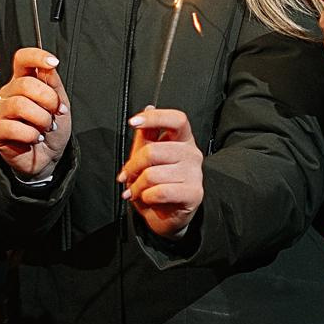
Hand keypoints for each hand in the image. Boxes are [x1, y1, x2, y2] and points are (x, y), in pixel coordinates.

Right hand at [0, 47, 69, 178]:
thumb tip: (49, 65)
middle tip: (56, 114)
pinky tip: (35, 138)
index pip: (22, 59)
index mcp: (24, 81)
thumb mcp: (61, 104)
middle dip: (48, 100)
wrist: (48, 156)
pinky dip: (30, 134)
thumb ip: (54, 84)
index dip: (36, 56)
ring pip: (19, 105)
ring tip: (46, 128)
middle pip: (25, 84)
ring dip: (41, 119)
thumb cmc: (51, 128)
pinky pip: (11, 126)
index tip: (53, 62)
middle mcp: (9, 92)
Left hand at [119, 107, 203, 238]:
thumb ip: (147, 135)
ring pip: (153, 174)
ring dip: (137, 186)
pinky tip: (147, 198)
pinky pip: (161, 191)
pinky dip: (147, 197)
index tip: (133, 122)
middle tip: (127, 176)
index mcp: (183, 140)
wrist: (166, 216)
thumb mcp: (147, 157)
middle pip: (154, 150)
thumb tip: (149, 107)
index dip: (154, 118)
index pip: (177, 119)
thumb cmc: (157, 184)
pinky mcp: (194, 193)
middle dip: (133, 166)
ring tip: (136, 191)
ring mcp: (195, 174)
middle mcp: (192, 154)